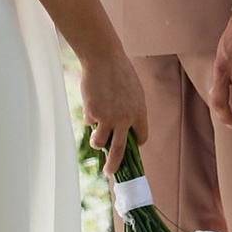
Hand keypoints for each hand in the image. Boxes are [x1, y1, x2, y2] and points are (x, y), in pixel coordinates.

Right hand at [77, 43, 149, 162]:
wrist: (103, 58)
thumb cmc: (119, 72)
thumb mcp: (133, 91)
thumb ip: (131, 110)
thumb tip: (125, 129)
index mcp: (139, 113)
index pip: (142, 137)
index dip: (135, 143)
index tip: (130, 145)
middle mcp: (125, 119)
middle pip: (121, 151)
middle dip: (114, 165)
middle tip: (110, 173)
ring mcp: (108, 117)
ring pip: (100, 142)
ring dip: (96, 142)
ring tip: (95, 138)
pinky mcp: (93, 113)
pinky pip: (89, 122)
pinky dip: (89, 115)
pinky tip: (91, 100)